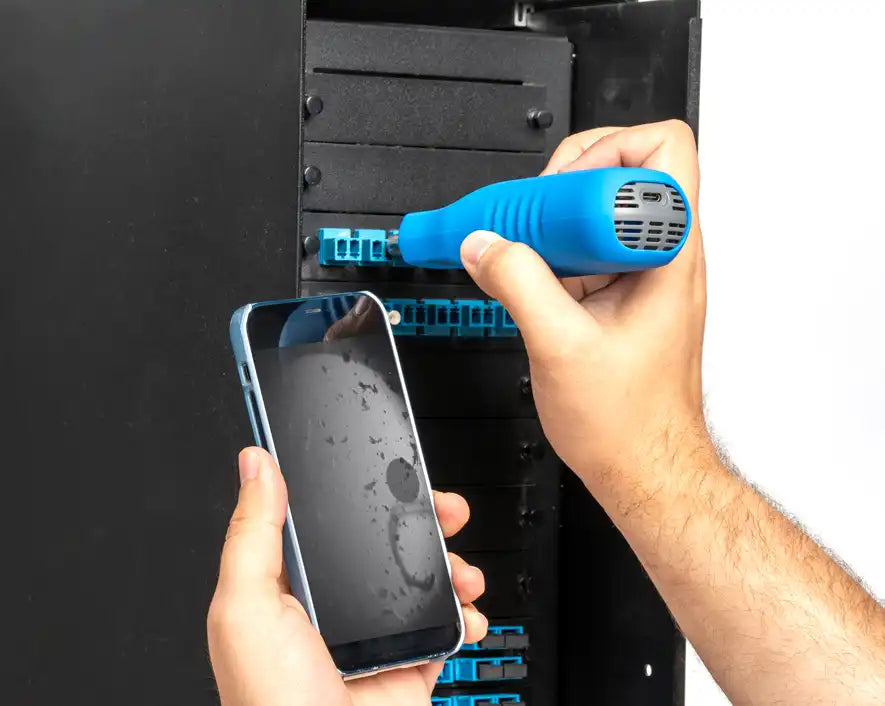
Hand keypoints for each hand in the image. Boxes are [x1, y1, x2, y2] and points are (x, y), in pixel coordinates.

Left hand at [207, 447, 486, 705]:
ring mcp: (375, 632)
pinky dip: (468, 613)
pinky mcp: (409, 660)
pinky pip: (448, 624)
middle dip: (420, 518)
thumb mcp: (247, 608)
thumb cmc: (271, 702)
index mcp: (289, 585)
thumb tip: (254, 465)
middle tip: (441, 507)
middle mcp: (334, 605)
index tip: (384, 466)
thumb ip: (251, 533)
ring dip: (451, 564)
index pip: (325, 519)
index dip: (356, 489)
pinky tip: (468, 609)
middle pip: (383, 542)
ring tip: (461, 568)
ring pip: (422, 577)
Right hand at [460, 120, 708, 490]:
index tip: (557, 194)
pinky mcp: (624, 295)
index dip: (603, 152)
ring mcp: (645, 275)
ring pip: (601, 212)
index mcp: (668, 255)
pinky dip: (552, 254)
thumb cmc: (630, 423)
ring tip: (525, 249)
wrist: (646, 468)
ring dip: (555, 222)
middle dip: (567, 182)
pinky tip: (531, 281)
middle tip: (533, 215)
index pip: (663, 149)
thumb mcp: (559, 346)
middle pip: (626, 169)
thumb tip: (484, 244)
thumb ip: (517, 284)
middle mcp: (665, 257)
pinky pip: (587, 250)